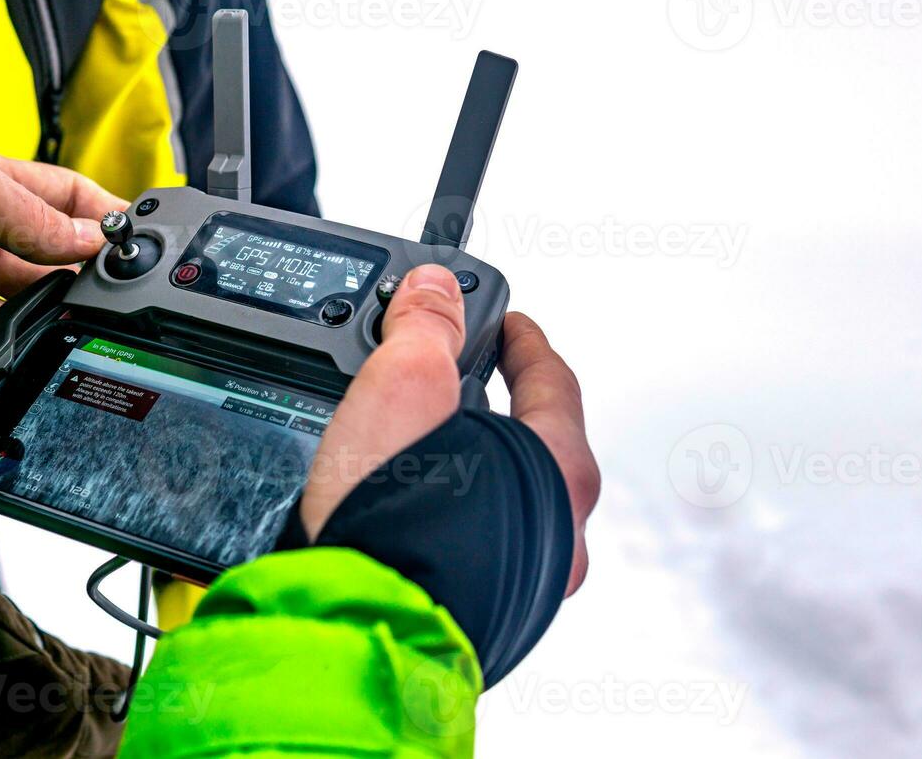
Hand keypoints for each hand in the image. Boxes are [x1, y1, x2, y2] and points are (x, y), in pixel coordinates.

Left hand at [0, 143, 126, 368]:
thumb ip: (36, 215)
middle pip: (45, 266)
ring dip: (40, 328)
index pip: (63, 198)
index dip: (101, 216)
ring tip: (64, 338)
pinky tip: (14, 370)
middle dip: (76, 282)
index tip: (140, 242)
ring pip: (15, 317)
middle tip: (106, 301)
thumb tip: (94, 239)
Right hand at [298, 265, 598, 597]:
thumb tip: (434, 290)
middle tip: (461, 387)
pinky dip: (449, 524)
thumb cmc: (397, 523)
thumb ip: (426, 328)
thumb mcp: (405, 385)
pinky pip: (476, 550)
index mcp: (560, 471)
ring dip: (470, 471)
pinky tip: (407, 517)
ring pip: (507, 505)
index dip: (525, 343)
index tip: (511, 326)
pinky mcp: (483, 615)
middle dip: (496, 411)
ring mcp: (525, 583)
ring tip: (420, 454)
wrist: (362, 630)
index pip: (554, 381)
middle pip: (535, 448)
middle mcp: (559, 533)